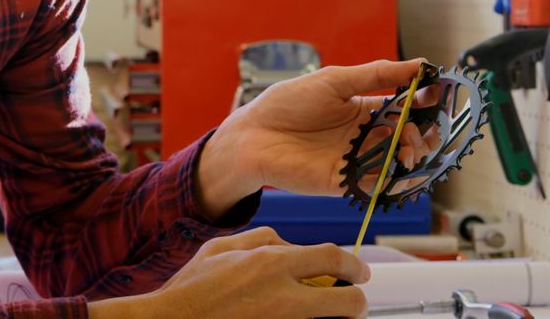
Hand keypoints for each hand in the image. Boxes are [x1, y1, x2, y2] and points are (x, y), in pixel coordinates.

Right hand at [87, 227, 369, 318]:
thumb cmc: (190, 289)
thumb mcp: (220, 248)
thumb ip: (261, 239)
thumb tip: (290, 244)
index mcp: (271, 264)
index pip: (332, 258)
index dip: (354, 265)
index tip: (359, 272)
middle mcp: (284, 297)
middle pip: (347, 301)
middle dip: (356, 300)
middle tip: (354, 300)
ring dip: (335, 317)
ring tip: (326, 314)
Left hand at [196, 59, 439, 218]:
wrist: (253, 135)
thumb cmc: (287, 104)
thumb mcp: (334, 80)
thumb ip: (376, 75)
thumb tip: (418, 65)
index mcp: (363, 109)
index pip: (404, 108)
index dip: (423, 103)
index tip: (439, 94)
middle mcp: (363, 136)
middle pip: (407, 138)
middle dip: (423, 133)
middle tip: (426, 129)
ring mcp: (356, 160)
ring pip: (397, 162)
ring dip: (412, 155)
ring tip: (410, 147)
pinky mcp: (345, 183)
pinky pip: (377, 184)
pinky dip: (394, 179)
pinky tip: (400, 168)